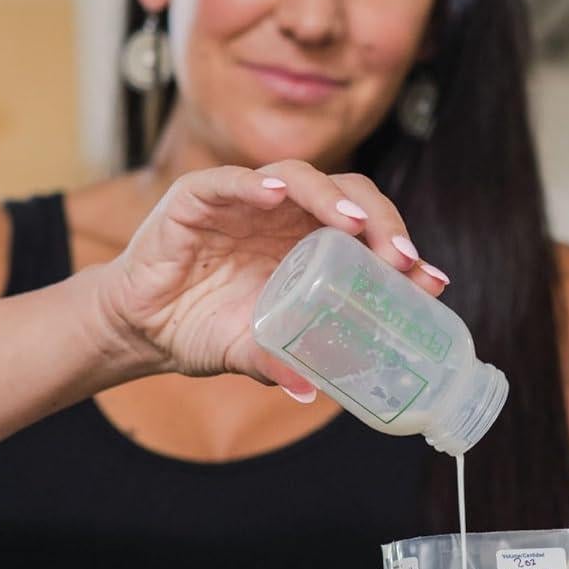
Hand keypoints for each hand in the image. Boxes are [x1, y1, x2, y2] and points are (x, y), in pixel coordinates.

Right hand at [96, 159, 447, 393]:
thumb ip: (283, 362)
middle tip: (400, 257)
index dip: (399, 247)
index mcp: (307, 245)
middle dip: (381, 221)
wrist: (139, 330)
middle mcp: (283, 217)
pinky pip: (228, 181)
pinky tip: (275, 194)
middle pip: (345, 196)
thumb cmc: (201, 330)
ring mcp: (243, 202)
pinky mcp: (198, 198)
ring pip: (298, 178)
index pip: (365, 231)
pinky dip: (253, 183)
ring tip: (353, 224)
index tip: (429, 279)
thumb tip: (313, 390)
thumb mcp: (252, 352)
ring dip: (330, 197)